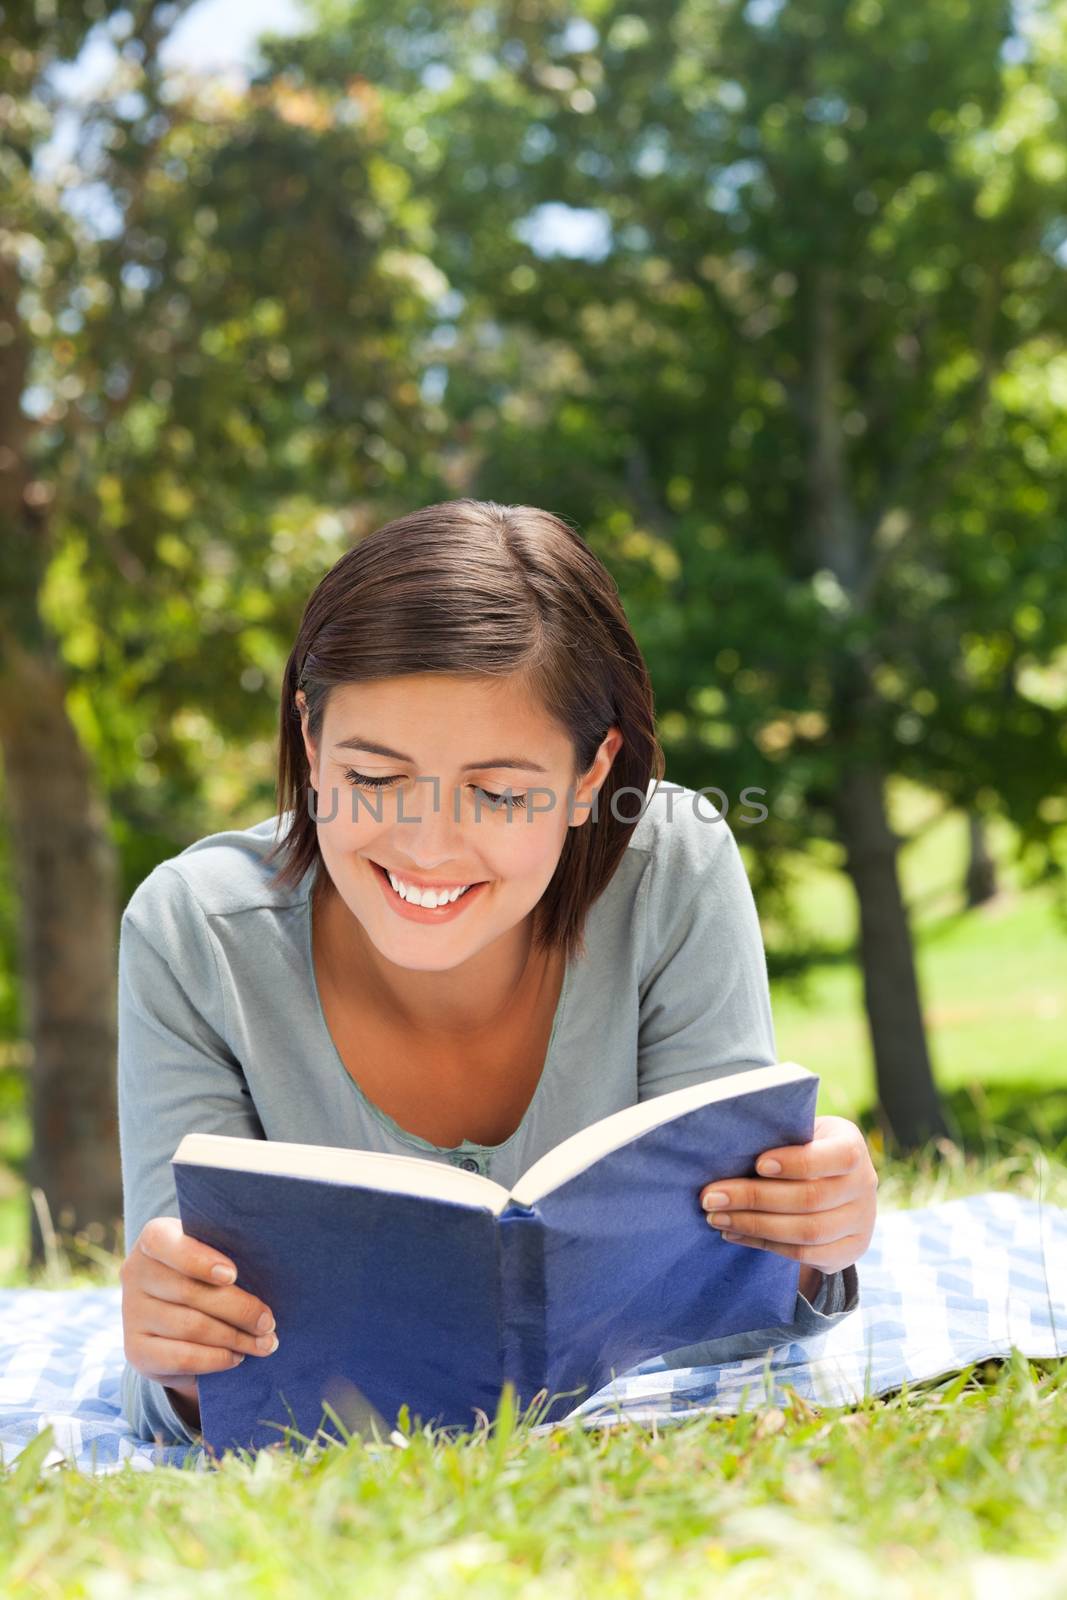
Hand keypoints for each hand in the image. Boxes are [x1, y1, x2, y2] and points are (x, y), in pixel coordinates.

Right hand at [121, 1217, 278, 1407]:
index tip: (232, 1275)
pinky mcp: (135, 1350)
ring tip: (264, 1342)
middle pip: (191, 1292)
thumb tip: (274, 1268)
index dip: (199, 1260)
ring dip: (235, 1338)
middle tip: (269, 1322)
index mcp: (154, 1239)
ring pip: (191, 1327)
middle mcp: (135, 1272)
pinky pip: (181, 1357)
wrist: (175, 1319)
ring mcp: (132, 1313)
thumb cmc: (208, 1274)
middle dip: (239, 1309)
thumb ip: (229, 1254)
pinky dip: (215, 1359)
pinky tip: (236, 1357)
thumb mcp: (213, 1254)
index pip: (165, 1243)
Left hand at [698, 1115, 877, 1293]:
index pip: (837, 1157)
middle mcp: (864, 1185)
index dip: (798, 1162)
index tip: (758, 1164)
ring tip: (716, 1217)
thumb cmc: (799, 1147)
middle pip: (811, 1198)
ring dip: (754, 1226)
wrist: (832, 1182)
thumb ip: (777, 1137)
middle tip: (711, 1196)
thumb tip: (724, 1150)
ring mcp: (861, 1222)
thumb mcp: (798, 1132)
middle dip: (755, 1198)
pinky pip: (804, 1255)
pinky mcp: (849, 1251)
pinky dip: (764, 1244)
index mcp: (852, 1146)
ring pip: (807, 1232)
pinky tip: (734, 1233)